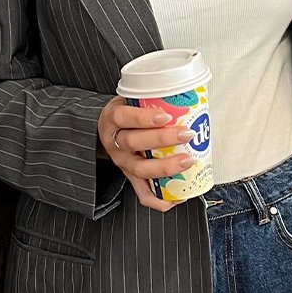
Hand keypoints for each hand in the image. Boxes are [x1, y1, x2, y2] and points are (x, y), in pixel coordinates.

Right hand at [97, 97, 194, 212]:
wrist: (104, 132)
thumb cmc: (125, 114)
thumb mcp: (129, 100)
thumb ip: (150, 98)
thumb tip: (188, 93)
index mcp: (113, 119)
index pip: (124, 117)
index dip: (144, 118)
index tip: (166, 115)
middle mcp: (115, 142)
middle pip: (134, 142)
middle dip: (163, 139)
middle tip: (186, 134)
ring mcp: (122, 162)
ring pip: (140, 169)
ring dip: (166, 166)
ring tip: (187, 160)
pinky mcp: (130, 178)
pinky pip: (142, 192)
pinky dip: (159, 199)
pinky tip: (176, 196)